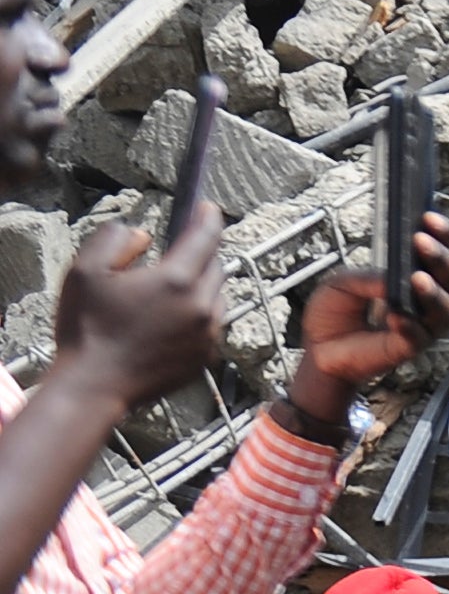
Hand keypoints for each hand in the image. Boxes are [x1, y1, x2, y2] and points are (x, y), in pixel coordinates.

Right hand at [50, 209, 227, 415]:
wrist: (94, 386)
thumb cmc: (86, 328)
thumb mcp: (85, 271)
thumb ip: (115, 240)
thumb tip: (143, 236)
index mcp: (176, 281)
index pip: (206, 238)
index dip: (208, 218)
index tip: (206, 207)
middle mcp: (201, 307)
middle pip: (216, 267)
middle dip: (203, 252)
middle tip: (183, 248)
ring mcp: (208, 335)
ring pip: (218, 296)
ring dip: (203, 284)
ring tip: (173, 285)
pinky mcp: (206, 357)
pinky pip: (213, 324)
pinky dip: (201, 313)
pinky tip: (174, 316)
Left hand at [289, 210, 448, 406]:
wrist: (319, 350)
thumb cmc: (335, 314)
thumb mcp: (342, 283)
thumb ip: (367, 277)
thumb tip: (390, 279)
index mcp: (415, 277)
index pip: (440, 253)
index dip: (441, 234)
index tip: (428, 218)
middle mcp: (427, 301)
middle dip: (441, 257)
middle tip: (422, 241)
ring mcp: (423, 326)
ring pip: (447, 310)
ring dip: (435, 293)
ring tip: (418, 279)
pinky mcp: (409, 349)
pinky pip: (419, 337)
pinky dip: (411, 326)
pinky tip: (395, 316)